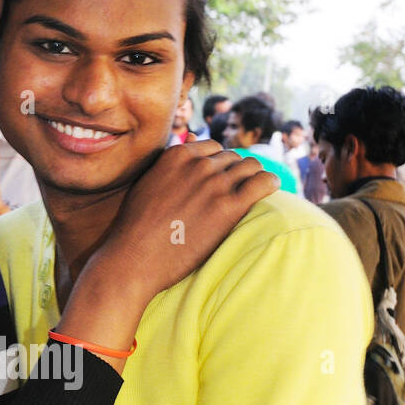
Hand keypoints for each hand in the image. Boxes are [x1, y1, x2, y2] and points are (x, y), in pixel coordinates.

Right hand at [99, 139, 278, 300]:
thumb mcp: (148, 184)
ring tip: (254, 192)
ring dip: (254, 178)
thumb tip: (187, 145)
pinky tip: (270, 190)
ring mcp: (215, 184)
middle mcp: (198, 164)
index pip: (213, 147)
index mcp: (178, 155)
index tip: (221, 179)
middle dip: (236, 173)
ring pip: (251, 166)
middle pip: (233, 158)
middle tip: (237, 192)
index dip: (219, 164)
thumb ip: (169, 165)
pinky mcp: (229, 206)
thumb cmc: (136, 228)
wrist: (134, 259)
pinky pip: (263, 183)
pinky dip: (270, 184)